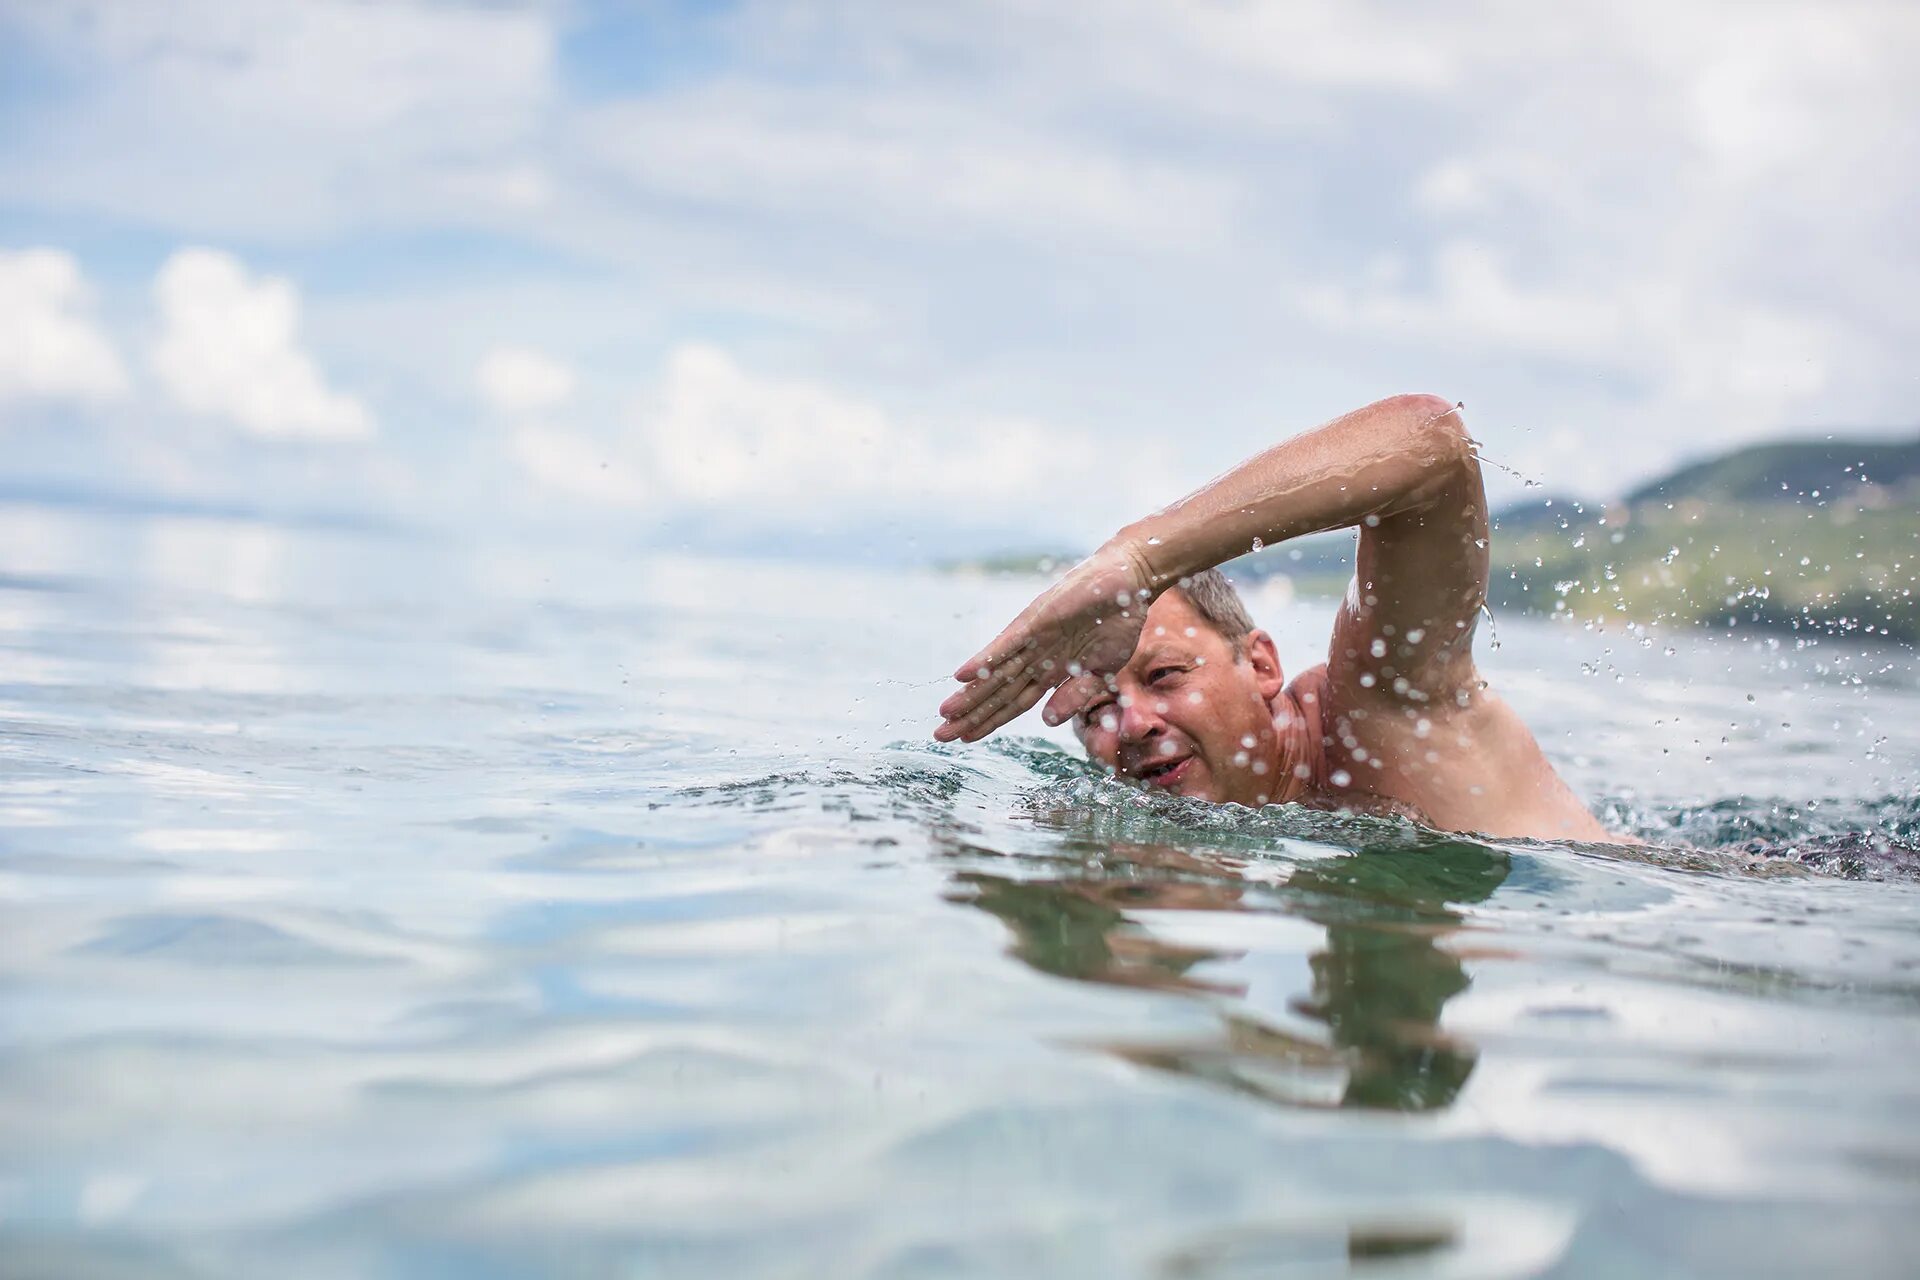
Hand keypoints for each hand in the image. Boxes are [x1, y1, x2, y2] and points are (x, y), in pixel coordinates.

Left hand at [935, 541, 1157, 742]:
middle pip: (998, 692)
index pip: (1013, 702)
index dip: (990, 721)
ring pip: (996, 673)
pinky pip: (1006, 645)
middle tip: (941, 735)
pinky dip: (985, 660)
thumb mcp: (1101, 671)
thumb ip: (1075, 695)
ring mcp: (1034, 639)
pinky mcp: (1036, 621)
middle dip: (971, 715)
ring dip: (971, 694)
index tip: (965, 738)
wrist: (1128, 584)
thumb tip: (1047, 721)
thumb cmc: (1116, 624)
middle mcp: (1036, 657)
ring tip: (945, 713)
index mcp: (1051, 671)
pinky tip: (962, 676)